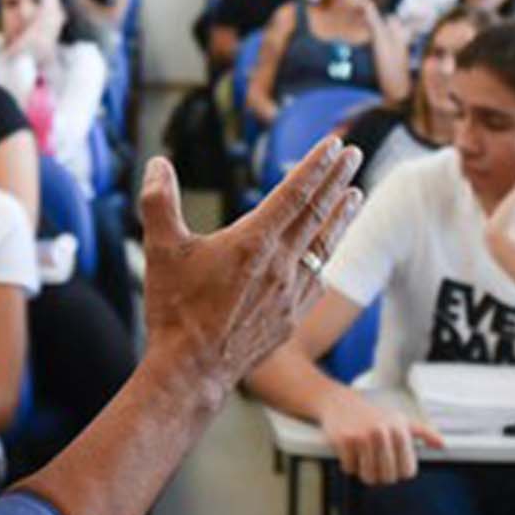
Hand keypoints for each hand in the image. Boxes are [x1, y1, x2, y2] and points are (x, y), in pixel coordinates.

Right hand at [138, 138, 362, 399]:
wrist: (193, 369)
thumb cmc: (175, 309)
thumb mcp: (160, 249)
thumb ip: (158, 201)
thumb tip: (158, 164)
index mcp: (253, 241)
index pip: (294, 192)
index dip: (316, 165)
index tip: (334, 145)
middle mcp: (280, 263)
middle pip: (317, 213)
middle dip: (337, 180)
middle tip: (354, 155)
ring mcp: (291, 292)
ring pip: (324, 245)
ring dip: (341, 217)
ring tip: (357, 195)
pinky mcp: (291, 316)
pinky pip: (317, 279)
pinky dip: (325, 258)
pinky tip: (327, 253)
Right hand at [321, 387, 443, 485]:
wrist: (339, 402)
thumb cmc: (373, 415)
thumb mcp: (400, 420)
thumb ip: (423, 433)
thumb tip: (442, 444)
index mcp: (399, 429)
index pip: (407, 471)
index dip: (398, 472)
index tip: (392, 464)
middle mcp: (382, 432)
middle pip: (388, 477)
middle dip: (381, 475)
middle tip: (375, 462)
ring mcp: (362, 436)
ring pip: (369, 476)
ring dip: (365, 472)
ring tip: (363, 458)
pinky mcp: (344, 441)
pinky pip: (350, 469)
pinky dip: (349, 465)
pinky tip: (350, 451)